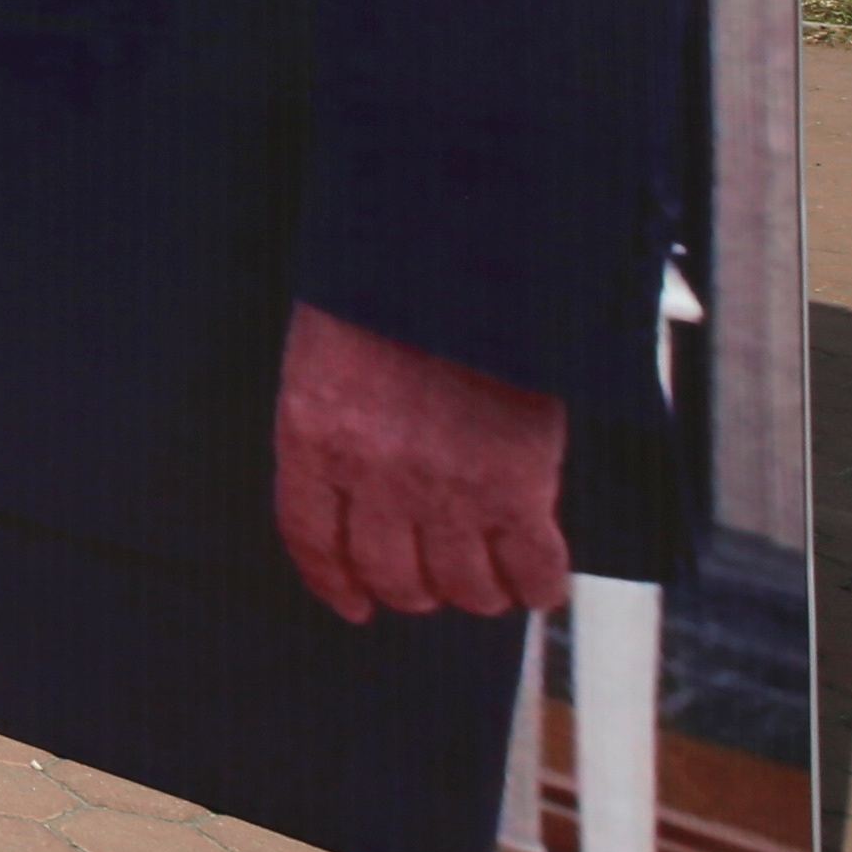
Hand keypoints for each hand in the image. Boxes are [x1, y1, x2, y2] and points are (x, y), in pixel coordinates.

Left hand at [273, 302, 568, 621]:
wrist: (462, 249)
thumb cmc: (395, 283)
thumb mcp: (333, 348)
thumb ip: (343, 417)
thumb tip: (362, 477)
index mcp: (312, 436)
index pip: (311, 537)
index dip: (334, 581)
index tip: (352, 602)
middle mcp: (371, 475)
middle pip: (391, 574)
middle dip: (414, 590)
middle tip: (434, 583)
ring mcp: (443, 487)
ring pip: (460, 585)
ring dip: (477, 594)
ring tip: (489, 582)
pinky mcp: (516, 486)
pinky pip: (529, 568)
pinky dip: (538, 586)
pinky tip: (540, 582)